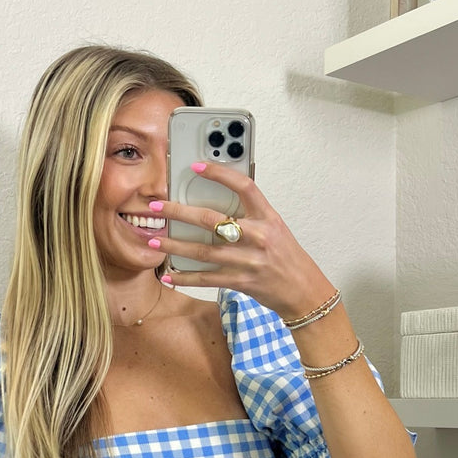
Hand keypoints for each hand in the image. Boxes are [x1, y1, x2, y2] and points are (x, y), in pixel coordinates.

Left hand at [149, 162, 332, 319]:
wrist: (303, 290)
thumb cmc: (286, 257)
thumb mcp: (275, 228)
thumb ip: (250, 215)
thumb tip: (216, 202)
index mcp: (268, 217)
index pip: (244, 186)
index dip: (219, 173)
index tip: (195, 166)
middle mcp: (258, 236)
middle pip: (211, 220)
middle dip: (179, 213)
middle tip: (157, 207)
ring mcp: (248, 260)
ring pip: (203, 251)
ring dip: (174, 246)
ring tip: (154, 241)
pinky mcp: (241, 281)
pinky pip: (207, 278)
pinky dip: (185, 277)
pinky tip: (168, 275)